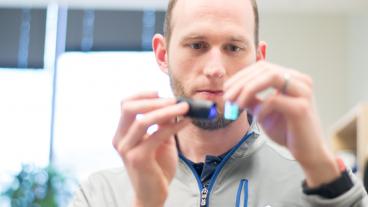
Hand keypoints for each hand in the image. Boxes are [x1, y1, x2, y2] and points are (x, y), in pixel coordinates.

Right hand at [112, 91, 189, 206]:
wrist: (153, 194)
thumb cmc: (156, 167)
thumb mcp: (160, 140)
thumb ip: (162, 123)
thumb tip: (172, 104)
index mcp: (122, 133)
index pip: (126, 105)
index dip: (142, 95)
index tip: (159, 92)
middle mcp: (120, 139)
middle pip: (128, 108)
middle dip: (153, 100)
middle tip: (174, 100)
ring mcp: (127, 149)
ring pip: (144, 121)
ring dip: (167, 111)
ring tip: (184, 107)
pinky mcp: (138, 158)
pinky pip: (158, 135)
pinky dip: (174, 126)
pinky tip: (186, 122)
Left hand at [224, 61, 339, 186]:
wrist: (307, 152)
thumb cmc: (287, 132)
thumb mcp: (263, 111)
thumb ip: (251, 100)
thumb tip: (232, 92)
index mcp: (291, 78)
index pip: (262, 67)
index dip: (242, 75)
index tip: (226, 89)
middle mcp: (299, 80)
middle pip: (264, 69)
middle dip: (241, 82)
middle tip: (227, 97)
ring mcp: (303, 92)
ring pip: (271, 77)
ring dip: (248, 89)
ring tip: (237, 104)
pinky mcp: (302, 107)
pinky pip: (274, 100)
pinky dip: (261, 108)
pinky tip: (257, 118)